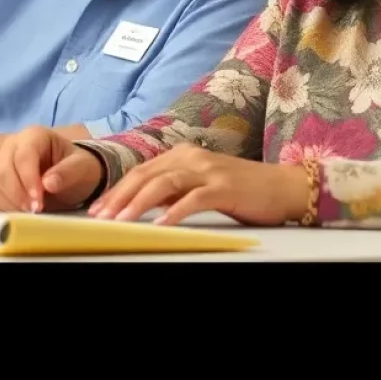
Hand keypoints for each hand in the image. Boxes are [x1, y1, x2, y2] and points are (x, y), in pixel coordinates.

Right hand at [0, 126, 102, 212]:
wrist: (71, 177)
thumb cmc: (76, 168)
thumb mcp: (81, 167)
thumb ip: (68, 172)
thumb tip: (48, 183)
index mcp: (34, 136)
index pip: (24, 156)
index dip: (28, 180)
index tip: (38, 203)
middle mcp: (12, 147)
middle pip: (3, 171)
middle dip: (18, 195)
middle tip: (35, 212)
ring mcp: (0, 164)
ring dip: (10, 205)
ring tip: (30, 215)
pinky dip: (2, 210)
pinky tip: (19, 216)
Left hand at [88, 144, 310, 225]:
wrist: (283, 186)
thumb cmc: (241, 190)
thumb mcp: (200, 185)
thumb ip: (173, 189)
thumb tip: (141, 203)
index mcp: (183, 154)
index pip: (141, 171)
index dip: (117, 190)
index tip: (97, 209)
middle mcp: (192, 157)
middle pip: (147, 175)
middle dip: (119, 197)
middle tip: (99, 217)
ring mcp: (208, 170)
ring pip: (164, 184)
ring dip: (139, 204)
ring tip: (121, 221)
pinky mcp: (224, 187)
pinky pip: (194, 199)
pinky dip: (175, 211)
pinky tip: (161, 225)